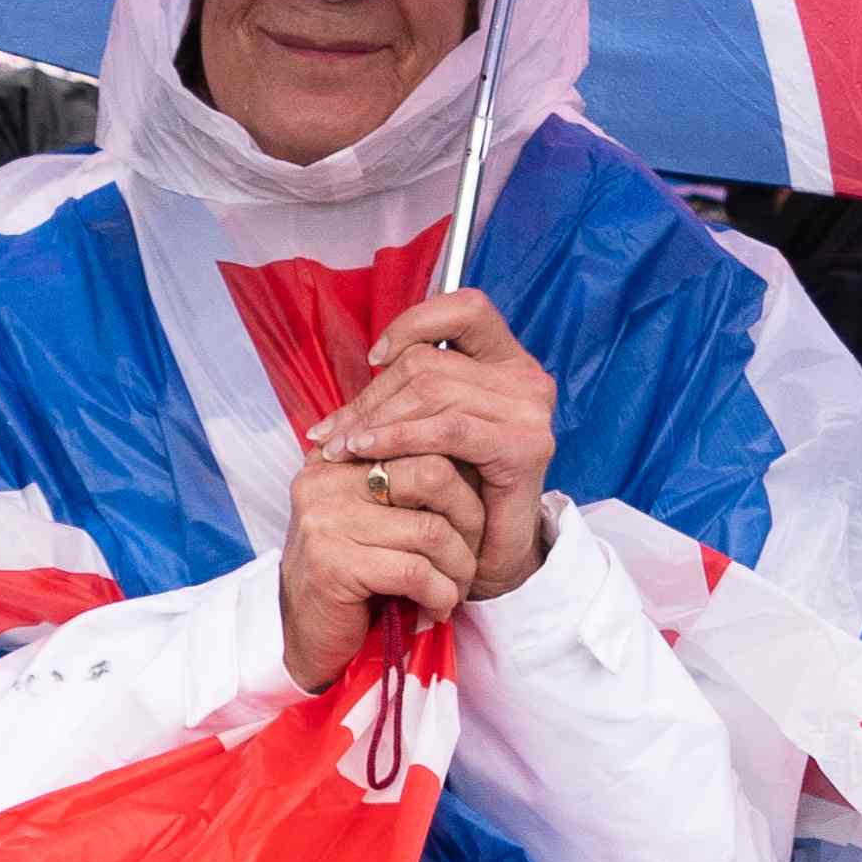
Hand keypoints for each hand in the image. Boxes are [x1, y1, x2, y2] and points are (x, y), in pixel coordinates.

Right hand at [277, 450, 486, 693]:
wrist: (308, 641)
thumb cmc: (353, 579)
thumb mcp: (376, 520)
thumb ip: (405, 484)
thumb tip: (472, 456)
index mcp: (336, 461)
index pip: (419, 443)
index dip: (461, 482)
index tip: (470, 521)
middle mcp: (324, 482)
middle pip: (433, 474)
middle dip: (470, 519)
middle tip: (471, 555)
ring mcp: (324, 522)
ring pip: (432, 530)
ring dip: (458, 568)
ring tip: (455, 589)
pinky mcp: (333, 566)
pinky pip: (415, 571)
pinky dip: (440, 595)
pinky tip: (435, 609)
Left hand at [303, 287, 554, 597]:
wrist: (491, 553)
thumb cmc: (457, 493)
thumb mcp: (424, 437)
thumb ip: (400, 407)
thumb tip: (335, 410)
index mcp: (505, 362)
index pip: (467, 309)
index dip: (416, 322)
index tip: (375, 357)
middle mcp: (525, 378)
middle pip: (430, 362)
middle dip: (371, 397)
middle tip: (332, 435)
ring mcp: (529, 410)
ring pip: (432, 392)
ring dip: (375, 421)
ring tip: (342, 450)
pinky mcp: (524, 446)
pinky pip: (447, 429)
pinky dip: (399, 438)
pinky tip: (367, 454)